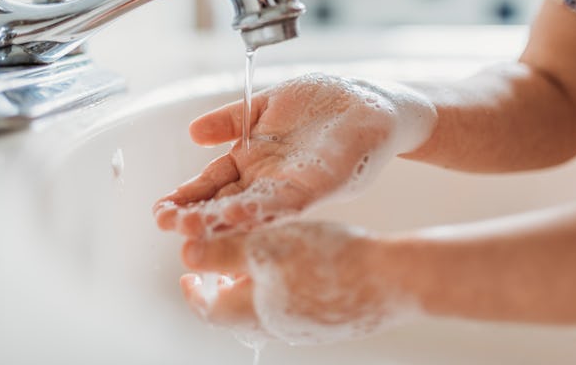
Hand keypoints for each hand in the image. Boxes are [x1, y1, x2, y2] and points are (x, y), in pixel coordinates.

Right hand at [153, 73, 435, 237]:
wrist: (370, 100)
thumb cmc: (322, 102)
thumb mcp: (265, 106)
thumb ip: (231, 120)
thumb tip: (192, 132)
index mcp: (253, 160)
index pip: (213, 183)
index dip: (187, 195)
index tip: (159, 209)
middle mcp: (269, 179)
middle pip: (227, 202)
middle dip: (197, 214)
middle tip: (166, 224)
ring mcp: (294, 185)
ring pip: (254, 208)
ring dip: (224, 219)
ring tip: (194, 227)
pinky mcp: (322, 184)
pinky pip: (290, 200)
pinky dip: (265, 208)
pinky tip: (241, 213)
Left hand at [178, 221, 419, 343]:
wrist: (390, 280)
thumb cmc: (326, 261)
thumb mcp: (264, 247)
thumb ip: (222, 252)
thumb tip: (185, 254)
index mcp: (254, 311)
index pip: (210, 309)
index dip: (194, 291)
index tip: (187, 277)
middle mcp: (278, 326)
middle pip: (236, 313)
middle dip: (223, 288)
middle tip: (220, 268)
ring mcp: (307, 327)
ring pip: (266, 310)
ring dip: (253, 288)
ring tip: (258, 262)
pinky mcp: (332, 321)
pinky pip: (295, 307)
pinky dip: (282, 288)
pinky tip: (298, 265)